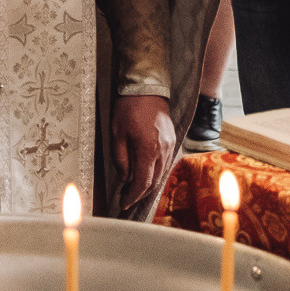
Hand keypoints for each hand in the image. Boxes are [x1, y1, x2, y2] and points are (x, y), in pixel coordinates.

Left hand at [109, 94, 179, 215]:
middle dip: (140, 193)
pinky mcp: (172, 140)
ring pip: (162, 174)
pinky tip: (147, 174)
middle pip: (154, 182)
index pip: (142, 182)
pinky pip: (166, 163)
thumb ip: (121, 159)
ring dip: (149, 184)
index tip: (124, 202)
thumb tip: (125, 178)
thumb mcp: (117, 134)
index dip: (133, 196)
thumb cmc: (129, 108)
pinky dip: (156, 173)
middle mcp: (163, 150)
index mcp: (148, 149)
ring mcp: (170, 145)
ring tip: (134, 189)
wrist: (147, 88)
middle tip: (127, 198)